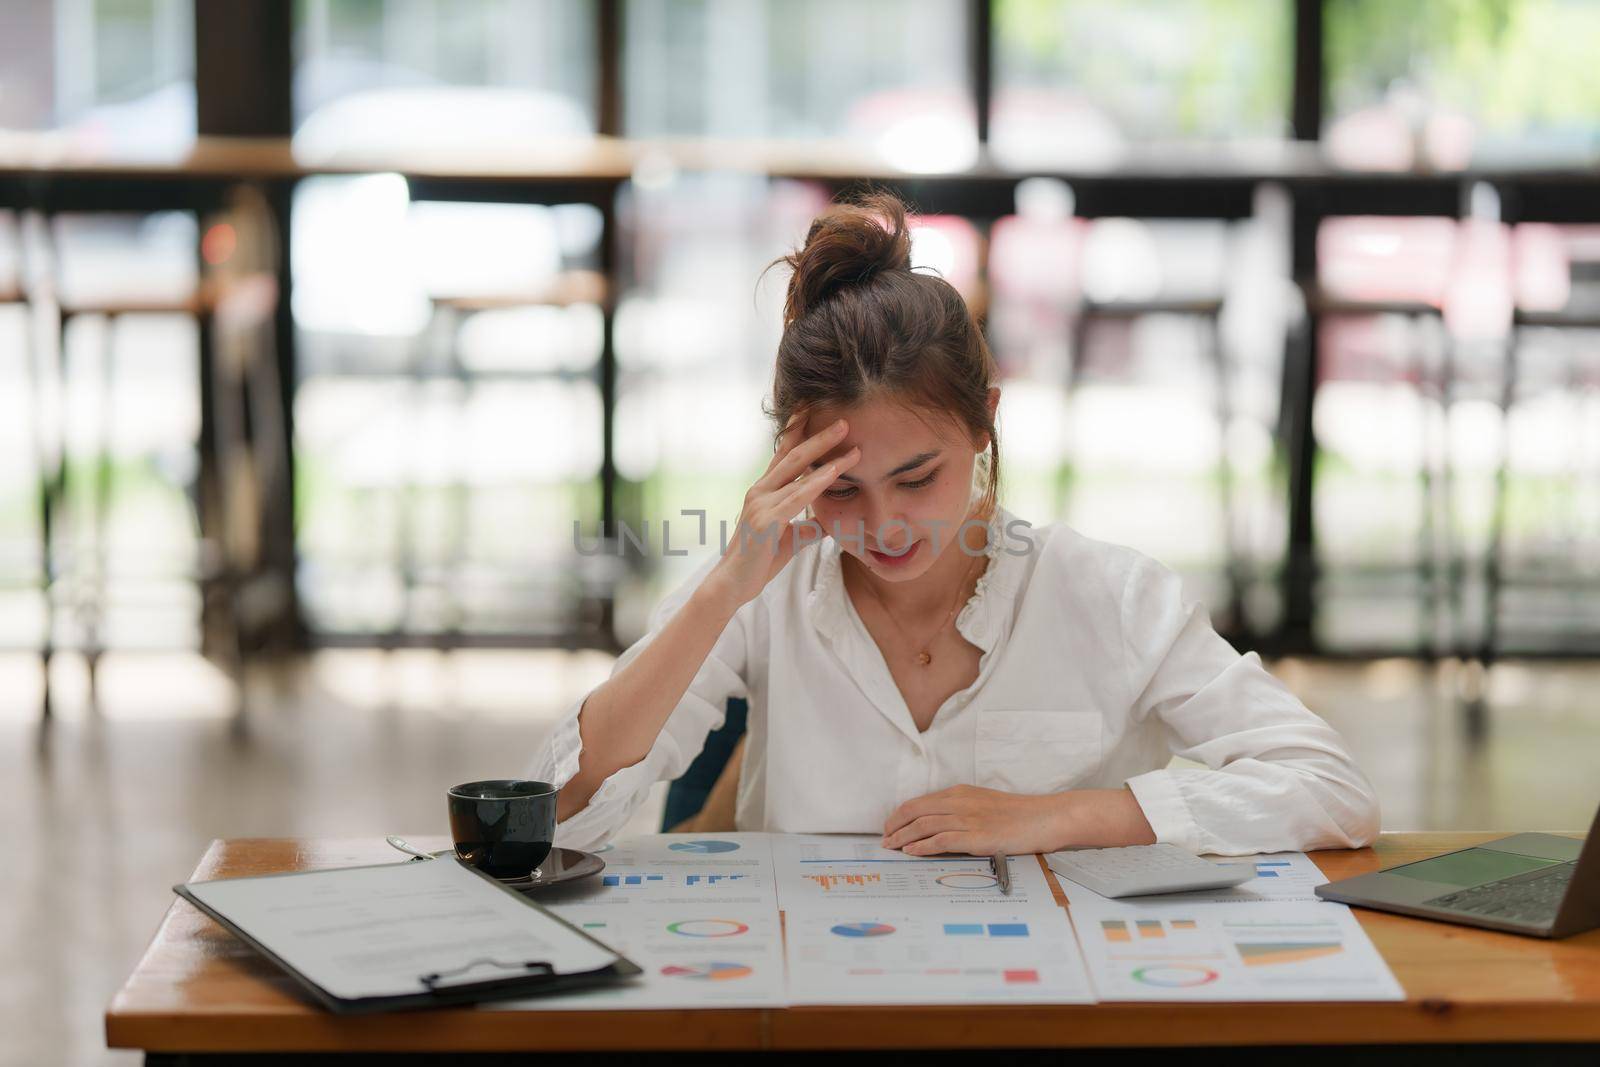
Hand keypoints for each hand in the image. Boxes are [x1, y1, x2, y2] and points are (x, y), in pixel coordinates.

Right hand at [706, 412, 859, 607]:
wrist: (733, 585)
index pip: (784, 454)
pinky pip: (797, 497)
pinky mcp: (765, 520)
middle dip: (819, 434)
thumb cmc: (758, 561)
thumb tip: (828, 523)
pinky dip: (817, 483)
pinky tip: (834, 471)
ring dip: (826, 453)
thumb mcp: (790, 540)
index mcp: (764, 491)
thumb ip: (808, 528)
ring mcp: (761, 504)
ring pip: (798, 471)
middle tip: (843, 418)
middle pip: (793, 454)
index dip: (798, 430)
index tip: (812, 409)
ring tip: (847, 437)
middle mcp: (760, 491)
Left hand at [881, 785, 1071, 856]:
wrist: (1043, 818)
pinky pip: (941, 840)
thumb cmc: (1016, 814)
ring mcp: (968, 819)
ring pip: (924, 825)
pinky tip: (911, 852)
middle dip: (895, 825)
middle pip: (915, 811)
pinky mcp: (976, 836)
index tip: (890, 826)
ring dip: (902, 837)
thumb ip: (960, 810)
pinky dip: (922, 846)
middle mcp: (960, 802)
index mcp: (960, 793)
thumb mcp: (983, 804)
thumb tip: (937, 825)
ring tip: (891, 847)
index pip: (920, 802)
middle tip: (884, 839)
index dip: (900, 814)